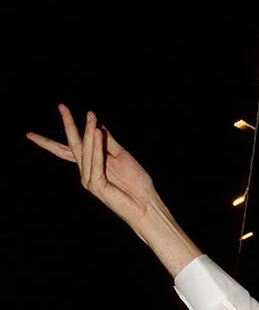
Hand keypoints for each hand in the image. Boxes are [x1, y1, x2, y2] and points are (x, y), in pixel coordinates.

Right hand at [28, 106, 158, 228]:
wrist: (146, 203)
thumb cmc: (137, 182)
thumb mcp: (122, 156)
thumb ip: (109, 142)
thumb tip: (99, 126)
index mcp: (92, 164)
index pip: (74, 143)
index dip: (68, 126)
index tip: (61, 107)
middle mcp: (87, 171)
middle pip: (73, 144)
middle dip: (68, 125)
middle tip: (61, 106)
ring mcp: (89, 179)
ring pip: (85, 150)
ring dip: (88, 132)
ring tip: (91, 116)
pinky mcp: (96, 185)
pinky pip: (95, 161)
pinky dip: (96, 147)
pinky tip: (97, 132)